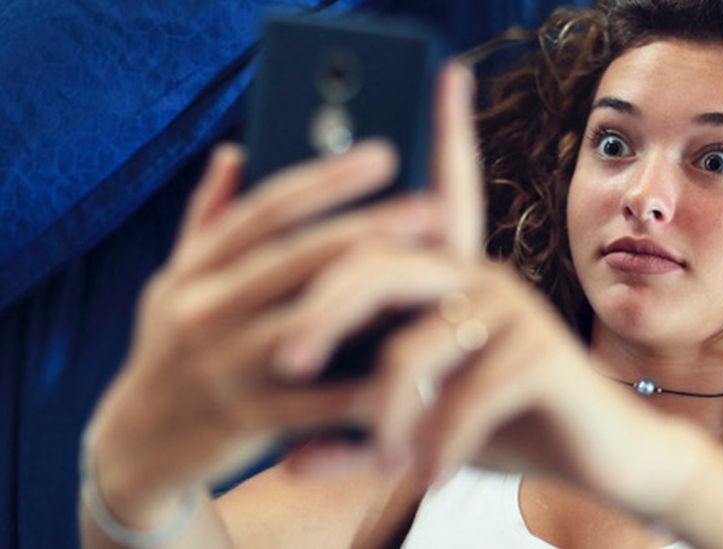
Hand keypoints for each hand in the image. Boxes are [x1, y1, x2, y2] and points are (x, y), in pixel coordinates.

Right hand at [86, 139, 439, 512]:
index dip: (325, 180)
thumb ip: (208, 218)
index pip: (265, 211)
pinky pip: (316, 399)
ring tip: (428, 277)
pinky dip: (363, 383)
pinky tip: (410, 365)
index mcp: (194, 270)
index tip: (381, 155)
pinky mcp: (248, 418)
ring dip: (372, 299)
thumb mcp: (175, 281)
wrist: (142, 444)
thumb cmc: (174, 349)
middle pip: (294, 259)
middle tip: (428, 209)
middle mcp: (204, 311)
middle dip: (365, 230)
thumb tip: (234, 151)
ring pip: (306, 322)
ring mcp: (225, 365)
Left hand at [272, 67, 709, 516]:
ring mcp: (515, 311)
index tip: (448, 72)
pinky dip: (435, 446)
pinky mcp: (542, 355)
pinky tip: (428, 475)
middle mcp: (484, 276)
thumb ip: (358, 430)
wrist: (599, 458)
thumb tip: (288, 459)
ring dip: (385, 416)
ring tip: (384, 460)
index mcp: (457, 276)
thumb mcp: (426, 423)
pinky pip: (461, 398)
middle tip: (290, 363)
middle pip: (382, 263)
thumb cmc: (506, 425)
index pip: (448, 191)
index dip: (450, 129)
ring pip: (412, 348)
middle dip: (324, 311)